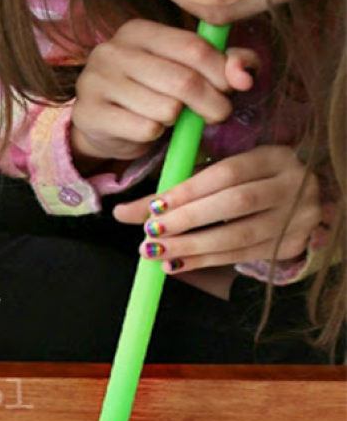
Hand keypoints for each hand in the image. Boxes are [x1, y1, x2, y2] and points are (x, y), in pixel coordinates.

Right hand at [72, 19, 258, 165]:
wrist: (101, 122)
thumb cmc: (151, 91)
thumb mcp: (187, 69)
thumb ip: (225, 63)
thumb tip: (244, 76)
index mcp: (137, 31)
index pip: (194, 48)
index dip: (222, 73)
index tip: (230, 90)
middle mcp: (111, 50)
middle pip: (183, 81)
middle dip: (211, 104)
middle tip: (216, 114)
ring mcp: (95, 81)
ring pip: (166, 109)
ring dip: (178, 121)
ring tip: (169, 117)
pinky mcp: (88, 113)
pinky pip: (145, 129)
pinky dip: (155, 135)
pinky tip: (145, 128)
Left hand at [114, 146, 320, 272]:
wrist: (298, 201)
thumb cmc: (245, 181)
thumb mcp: (216, 175)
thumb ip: (173, 188)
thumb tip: (121, 213)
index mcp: (273, 156)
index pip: (226, 173)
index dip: (188, 191)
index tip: (153, 207)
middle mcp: (293, 185)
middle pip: (235, 204)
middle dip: (188, 220)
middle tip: (151, 233)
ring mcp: (298, 217)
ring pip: (240, 235)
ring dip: (192, 247)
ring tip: (157, 252)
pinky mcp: (293, 245)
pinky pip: (243, 256)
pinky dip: (205, 261)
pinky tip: (176, 263)